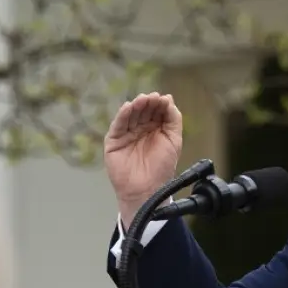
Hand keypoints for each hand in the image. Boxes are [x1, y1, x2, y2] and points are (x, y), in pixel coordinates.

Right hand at [104, 92, 182, 224]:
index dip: (160, 104)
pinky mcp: (114, 140)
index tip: (164, 99)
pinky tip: (128, 107)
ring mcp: (126, 134)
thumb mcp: (174, 140)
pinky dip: (122, 115)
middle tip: (153, 98)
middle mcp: (140, 129)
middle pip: (143, 110)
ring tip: (143, 100)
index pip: (156, 111)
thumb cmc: (161, 168)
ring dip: (136, 106)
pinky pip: (118, 125)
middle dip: (148, 103)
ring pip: (130, 115)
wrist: (146, 189)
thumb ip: (173, 119)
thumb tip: (168, 98)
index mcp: (155, 129)